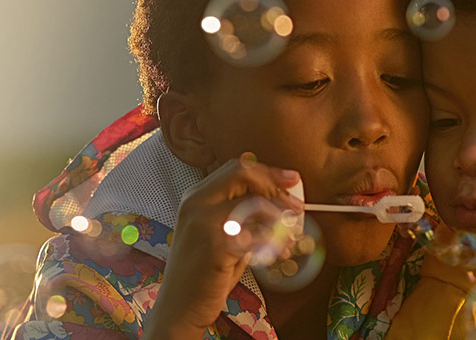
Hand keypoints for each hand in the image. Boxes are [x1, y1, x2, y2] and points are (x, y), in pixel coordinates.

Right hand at [142, 154, 301, 339]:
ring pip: (254, 203)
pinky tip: (279, 253)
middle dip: (276, 187)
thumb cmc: (203, 274)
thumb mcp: (219, 236)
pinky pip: (257, 234)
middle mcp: (196, 203)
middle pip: (243, 174)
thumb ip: (241, 217)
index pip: (236, 168)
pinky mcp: (215, 245)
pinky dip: (274, 242)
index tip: (291, 179)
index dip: (268, 171)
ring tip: (291, 237)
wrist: (179, 308)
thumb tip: (278, 203)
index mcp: (196, 198)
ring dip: (280, 220)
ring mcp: (204, 222)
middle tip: (296, 207)